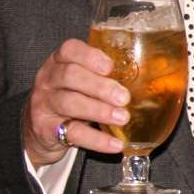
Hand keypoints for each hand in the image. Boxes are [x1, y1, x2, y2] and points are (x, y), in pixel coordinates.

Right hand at [21, 39, 128, 166]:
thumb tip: (155, 75)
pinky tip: (116, 143)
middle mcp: (48, 79)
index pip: (69, 49)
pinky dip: (96, 140)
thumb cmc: (72, 95)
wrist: (38, 127)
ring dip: (99, 110)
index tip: (110, 66)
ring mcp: (44, 104)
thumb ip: (107, 75)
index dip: (90, 56)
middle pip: (70, 76)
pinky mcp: (46, 129)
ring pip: (69, 103)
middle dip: (100, 86)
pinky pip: (72, 133)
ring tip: (122, 118)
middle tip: (124, 97)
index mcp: (60, 61)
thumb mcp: (83, 80)